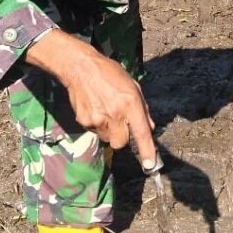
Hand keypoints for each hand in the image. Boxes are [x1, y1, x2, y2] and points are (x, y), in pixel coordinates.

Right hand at [25, 30, 156, 168]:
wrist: (81, 68)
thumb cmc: (110, 74)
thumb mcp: (133, 86)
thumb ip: (143, 109)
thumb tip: (149, 128)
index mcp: (130, 103)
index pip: (141, 132)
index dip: (147, 150)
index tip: (151, 165)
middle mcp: (115, 114)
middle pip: (121, 143)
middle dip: (122, 137)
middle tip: (119, 121)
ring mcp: (98, 119)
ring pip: (107, 138)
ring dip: (109, 130)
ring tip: (105, 110)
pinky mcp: (84, 121)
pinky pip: (94, 132)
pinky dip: (97, 125)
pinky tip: (95, 108)